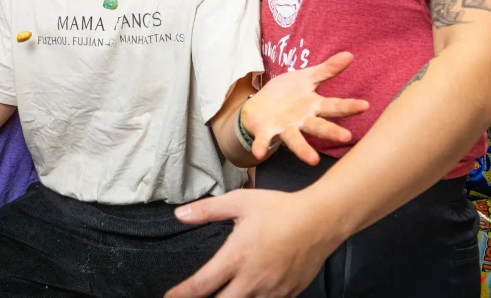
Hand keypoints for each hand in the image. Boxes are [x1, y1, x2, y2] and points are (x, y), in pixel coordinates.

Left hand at [166, 189, 341, 297]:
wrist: (321, 219)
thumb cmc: (280, 209)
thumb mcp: (239, 202)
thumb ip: (207, 210)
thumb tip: (179, 214)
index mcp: (237, 257)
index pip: (201, 285)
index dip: (181, 294)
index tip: (169, 296)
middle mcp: (252, 280)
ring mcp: (272, 291)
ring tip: (221, 296)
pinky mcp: (288, 295)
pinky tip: (247, 294)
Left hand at [242, 52, 367, 162]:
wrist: (259, 106)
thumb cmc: (287, 94)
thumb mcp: (306, 78)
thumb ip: (327, 70)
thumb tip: (350, 55)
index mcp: (312, 106)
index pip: (333, 106)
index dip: (349, 106)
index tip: (365, 105)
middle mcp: (301, 121)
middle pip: (318, 126)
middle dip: (331, 131)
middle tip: (346, 136)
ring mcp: (284, 128)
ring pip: (295, 139)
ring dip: (303, 149)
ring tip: (312, 160)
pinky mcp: (266, 132)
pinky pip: (264, 140)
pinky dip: (261, 146)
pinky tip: (258, 152)